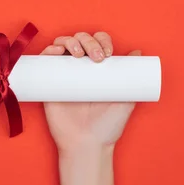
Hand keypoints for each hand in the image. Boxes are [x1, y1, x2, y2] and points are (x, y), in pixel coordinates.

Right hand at [41, 32, 140, 154]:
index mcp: (98, 69)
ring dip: (70, 41)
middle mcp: (79, 68)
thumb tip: (139, 52)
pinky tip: (56, 51)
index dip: (102, 40)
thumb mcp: (126, 101)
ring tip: (78, 54)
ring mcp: (63, 74)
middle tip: (97, 57)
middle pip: (80, 39)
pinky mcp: (47, 83)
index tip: (108, 54)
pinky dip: (48, 49)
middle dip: (88, 41)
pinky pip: (44, 60)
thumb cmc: (107, 126)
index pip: (97, 42)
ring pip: (62, 44)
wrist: (86, 145)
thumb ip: (132, 79)